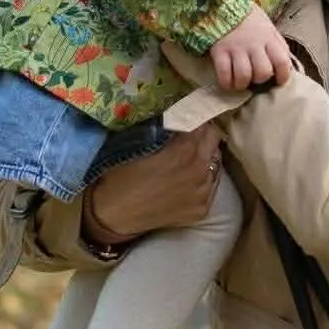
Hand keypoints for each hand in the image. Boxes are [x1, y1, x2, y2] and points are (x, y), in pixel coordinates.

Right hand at [83, 123, 223, 242]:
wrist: (113, 215)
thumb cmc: (121, 175)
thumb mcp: (140, 143)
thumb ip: (166, 129)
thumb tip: (179, 113)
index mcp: (185, 150)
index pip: (204, 122)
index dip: (196, 116)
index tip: (190, 113)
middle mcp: (200, 170)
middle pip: (214, 140)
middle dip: (203, 134)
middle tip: (191, 133)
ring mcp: (204, 192)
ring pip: (215, 163)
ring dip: (205, 156)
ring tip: (189, 157)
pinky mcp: (203, 209)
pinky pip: (211, 185)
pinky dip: (204, 178)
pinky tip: (189, 178)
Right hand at [209, 5, 291, 91]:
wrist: (224, 4)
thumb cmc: (250, 20)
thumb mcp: (269, 28)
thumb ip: (277, 45)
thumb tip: (285, 66)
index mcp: (269, 38)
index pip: (282, 62)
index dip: (283, 76)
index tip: (280, 81)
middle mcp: (254, 44)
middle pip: (263, 72)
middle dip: (260, 79)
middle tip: (255, 77)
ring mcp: (235, 48)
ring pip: (244, 76)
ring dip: (243, 84)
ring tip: (241, 82)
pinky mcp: (219, 51)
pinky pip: (224, 74)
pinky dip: (226, 83)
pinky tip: (228, 82)